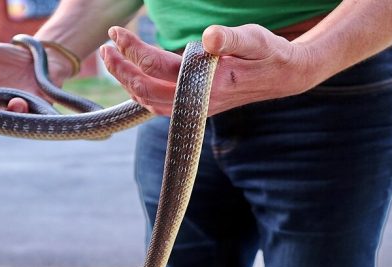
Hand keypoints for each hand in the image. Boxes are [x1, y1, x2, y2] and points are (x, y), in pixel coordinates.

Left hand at [100, 24, 314, 116]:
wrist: (286, 77)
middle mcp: (199, 100)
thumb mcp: (257, 39)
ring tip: (112, 58)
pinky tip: (134, 74)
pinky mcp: (196, 106)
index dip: (134, 51)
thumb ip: (233, 38)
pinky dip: (141, 90)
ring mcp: (196, 107)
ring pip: (150, 102)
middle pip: (147, 91)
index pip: (160, 68)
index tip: (117, 34)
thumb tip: (209, 36)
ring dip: (128, 81)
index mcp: (210, 83)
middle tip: (105, 48)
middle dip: (121, 70)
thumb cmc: (270, 54)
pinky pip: (160, 104)